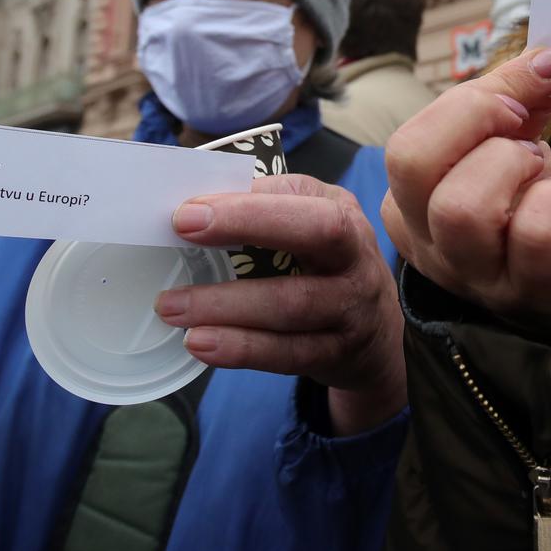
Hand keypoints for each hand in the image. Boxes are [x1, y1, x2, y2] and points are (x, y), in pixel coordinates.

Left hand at [159, 175, 404, 435]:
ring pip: (293, 304)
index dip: (246, 202)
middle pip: (318, 232)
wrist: (379, 337)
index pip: (299, 196)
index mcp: (341, 213)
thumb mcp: (311, 227)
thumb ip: (266, 210)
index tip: (188, 210)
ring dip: (227, 306)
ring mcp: (352, 309)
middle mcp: (356, 256)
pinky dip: (242, 349)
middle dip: (249, 225)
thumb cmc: (327, 268)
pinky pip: (288, 353)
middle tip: (182, 234)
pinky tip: (200, 344)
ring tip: (171, 307)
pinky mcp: (337, 354)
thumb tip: (193, 203)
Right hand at [381, 44, 550, 334]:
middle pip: (411, 165)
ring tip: (539, 172)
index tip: (520, 96)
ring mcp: (479, 278)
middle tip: (523, 130)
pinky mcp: (538, 291)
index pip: (406, 143)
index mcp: (409, 208)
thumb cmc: (533, 213)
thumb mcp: (511, 147)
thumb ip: (518, 95)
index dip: (468, 104)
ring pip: (463, 208)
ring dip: (514, 166)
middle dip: (477, 122)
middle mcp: (430, 247)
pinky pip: (534, 234)